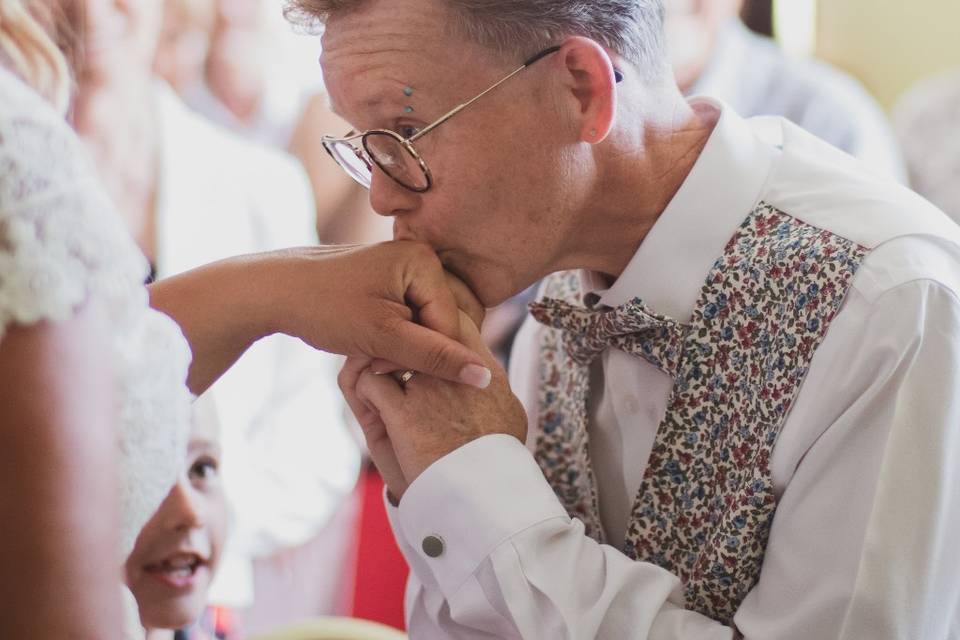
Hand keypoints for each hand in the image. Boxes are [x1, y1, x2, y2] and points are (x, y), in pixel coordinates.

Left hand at [269, 242, 489, 387]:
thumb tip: (485, 379)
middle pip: (447, 322)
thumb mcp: (382, 338)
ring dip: (408, 347)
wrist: (272, 292)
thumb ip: (436, 358)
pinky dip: (398, 339)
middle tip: (383, 360)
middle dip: (421, 348)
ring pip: (429, 325)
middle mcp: (421, 259)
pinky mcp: (393, 284)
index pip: (454, 323)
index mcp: (424, 260)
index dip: (429, 354)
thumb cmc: (323, 307)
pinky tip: (373, 347)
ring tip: (375, 354)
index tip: (390, 367)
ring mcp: (407, 270)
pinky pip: (413, 319)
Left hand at [344, 312, 526, 499]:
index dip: (430, 326)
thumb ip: (490, 385)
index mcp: (486, 370)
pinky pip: (368, 382)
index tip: (418, 345)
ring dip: (378, 365)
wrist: (483, 501)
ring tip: (378, 384)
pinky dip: (364, 391)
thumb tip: (486, 372)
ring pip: (387, 351)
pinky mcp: (403, 413)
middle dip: (398, 340)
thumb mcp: (507, 413)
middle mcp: (457, 372)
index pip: (455, 319)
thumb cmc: (494, 462)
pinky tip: (373, 409)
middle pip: (415, 328)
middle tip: (389, 358)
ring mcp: (429, 390)